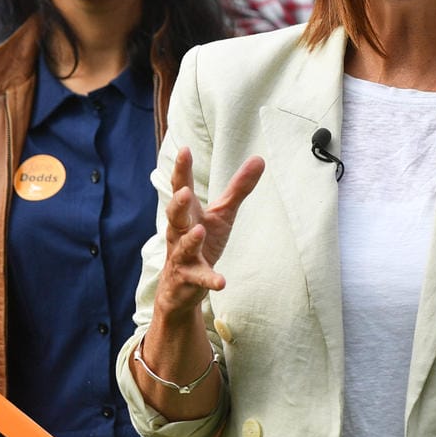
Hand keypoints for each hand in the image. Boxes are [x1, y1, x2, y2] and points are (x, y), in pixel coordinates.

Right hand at [153, 147, 264, 320]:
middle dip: (177, 205)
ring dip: (191, 240)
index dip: (181, 170)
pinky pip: (200, 279)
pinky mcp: (190, 279)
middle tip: (183, 192)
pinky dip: (210, 279)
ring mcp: (183, 257)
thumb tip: (259, 158)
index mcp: (188, 214)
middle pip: (175, 217)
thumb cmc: (201, 242)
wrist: (181, 287)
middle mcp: (180, 233)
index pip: (181, 188)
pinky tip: (221, 282)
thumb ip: (238, 188)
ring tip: (199, 231)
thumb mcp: (222, 214)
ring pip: (184, 247)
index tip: (183, 150)